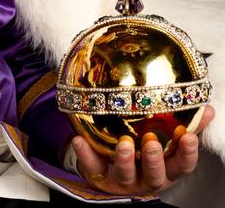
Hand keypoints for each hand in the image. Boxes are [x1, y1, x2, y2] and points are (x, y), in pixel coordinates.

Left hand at [73, 104, 214, 194]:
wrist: (111, 166)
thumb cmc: (145, 150)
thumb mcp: (167, 141)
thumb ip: (187, 125)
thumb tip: (207, 108)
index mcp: (165, 168)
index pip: (181, 165)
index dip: (186, 153)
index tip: (187, 136)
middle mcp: (146, 177)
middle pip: (154, 175)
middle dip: (154, 160)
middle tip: (151, 143)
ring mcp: (123, 179)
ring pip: (126, 175)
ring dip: (125, 160)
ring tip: (124, 143)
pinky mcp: (99, 176)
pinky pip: (92, 166)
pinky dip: (85, 155)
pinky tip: (79, 140)